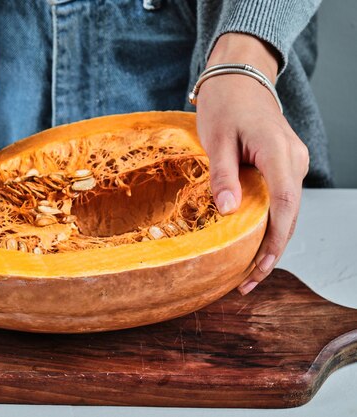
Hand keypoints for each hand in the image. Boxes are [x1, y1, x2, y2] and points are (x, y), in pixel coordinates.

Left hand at [196, 34, 309, 294]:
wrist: (239, 77)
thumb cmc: (224, 104)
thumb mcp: (216, 138)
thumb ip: (223, 175)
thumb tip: (227, 212)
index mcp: (279, 153)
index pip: (283, 206)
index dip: (273, 242)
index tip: (256, 271)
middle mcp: (295, 160)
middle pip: (289, 214)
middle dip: (271, 251)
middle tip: (246, 283)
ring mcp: (294, 161)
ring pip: (287, 209)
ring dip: (271, 239)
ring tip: (247, 271)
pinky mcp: (286, 163)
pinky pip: (281, 198)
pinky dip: (269, 221)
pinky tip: (252, 240)